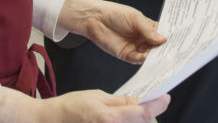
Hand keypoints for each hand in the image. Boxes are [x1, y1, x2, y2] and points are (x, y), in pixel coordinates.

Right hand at [0, 88, 169, 122]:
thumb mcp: (98, 96)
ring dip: (136, 121)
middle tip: (143, 105)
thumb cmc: (71, 107)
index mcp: (110, 118)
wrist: (51, 121)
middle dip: (146, 115)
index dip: (157, 105)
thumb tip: (142, 101)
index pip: (142, 112)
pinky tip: (118, 120)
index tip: (165, 98)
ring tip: (126, 114)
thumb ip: (122, 102)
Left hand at [57, 0, 165, 63]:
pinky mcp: (127, 55)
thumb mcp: (134, 18)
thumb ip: (148, 30)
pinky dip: (144, 61)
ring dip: (155, 57)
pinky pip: (138, 60)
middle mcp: (143, 38)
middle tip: (175, 53)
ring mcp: (136, 47)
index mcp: (148, 27)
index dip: (170, 38)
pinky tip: (148, 60)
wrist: (95, 19)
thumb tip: (163, 39)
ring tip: (164, 58)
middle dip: (165, 50)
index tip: (180, 42)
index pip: (162, 35)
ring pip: (149, 55)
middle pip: (157, 47)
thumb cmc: (114, 13)